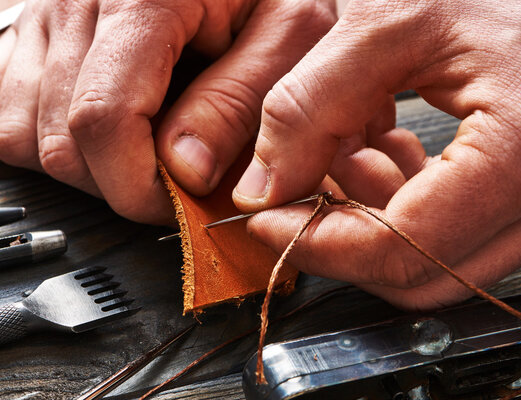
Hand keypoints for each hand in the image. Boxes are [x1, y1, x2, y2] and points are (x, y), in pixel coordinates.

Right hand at [0, 0, 335, 223]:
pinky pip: (13, 115)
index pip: (104, 120)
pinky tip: (113, 135)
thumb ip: (239, 101)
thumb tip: (186, 171)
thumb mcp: (287, 34)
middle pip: (64, 141)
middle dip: (122, 185)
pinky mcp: (36, 37)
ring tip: (146, 154)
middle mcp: (76, 2)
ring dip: (90, 169)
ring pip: (28, 137)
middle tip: (176, 183)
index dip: (139, 184)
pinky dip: (59, 143)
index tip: (181, 203)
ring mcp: (46, 18)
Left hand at [234, 0, 520, 308]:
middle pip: (420, 275)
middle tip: (297, 192)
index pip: (405, 248)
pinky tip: (381, 153)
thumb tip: (264, 189)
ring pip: (436, 262)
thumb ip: (311, 106)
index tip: (267, 220)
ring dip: (370, 221)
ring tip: (343, 151)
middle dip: (342, 242)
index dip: (320, 245)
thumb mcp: (385, 23)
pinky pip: (459, 234)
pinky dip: (403, 209)